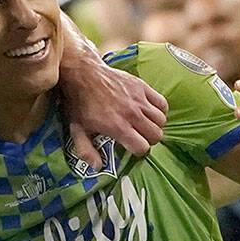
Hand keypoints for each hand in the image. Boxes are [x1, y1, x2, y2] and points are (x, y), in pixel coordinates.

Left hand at [59, 25, 167, 168]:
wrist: (83, 74)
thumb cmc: (79, 103)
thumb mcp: (77, 129)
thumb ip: (86, 151)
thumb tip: (98, 167)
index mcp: (117, 126)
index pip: (142, 147)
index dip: (138, 150)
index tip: (131, 147)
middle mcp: (132, 113)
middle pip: (156, 135)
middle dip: (148, 140)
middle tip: (139, 137)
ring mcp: (139, 99)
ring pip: (161, 120)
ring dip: (154, 126)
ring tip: (144, 125)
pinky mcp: (142, 87)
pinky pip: (162, 103)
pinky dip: (159, 110)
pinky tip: (149, 112)